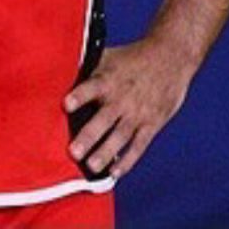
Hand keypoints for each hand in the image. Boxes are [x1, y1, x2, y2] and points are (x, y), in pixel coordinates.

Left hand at [64, 39, 191, 178]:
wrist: (170, 58)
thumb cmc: (131, 58)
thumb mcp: (108, 56)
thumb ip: (86, 67)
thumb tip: (58, 70)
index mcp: (108, 78)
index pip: (91, 87)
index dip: (79, 95)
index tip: (66, 105)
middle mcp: (122, 98)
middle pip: (104, 119)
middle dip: (89, 136)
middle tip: (73, 152)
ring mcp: (137, 113)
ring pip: (120, 136)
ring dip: (105, 153)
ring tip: (91, 167)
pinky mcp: (151, 125)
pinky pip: (138, 145)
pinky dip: (127, 160)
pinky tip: (114, 172)